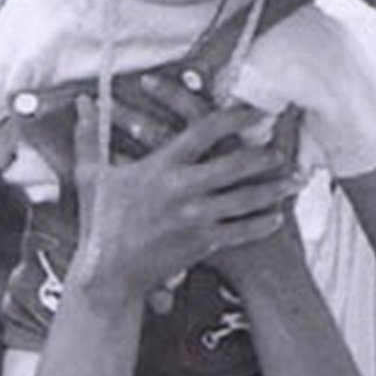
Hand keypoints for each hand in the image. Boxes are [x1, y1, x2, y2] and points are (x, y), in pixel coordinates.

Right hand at [68, 99, 297, 303]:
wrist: (108, 274)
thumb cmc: (97, 222)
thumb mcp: (90, 176)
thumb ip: (89, 135)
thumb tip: (82, 101)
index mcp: (160, 167)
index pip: (206, 130)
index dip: (235, 117)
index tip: (254, 112)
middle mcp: (184, 190)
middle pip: (237, 163)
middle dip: (264, 154)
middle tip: (280, 148)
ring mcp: (197, 218)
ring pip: (248, 198)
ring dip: (274, 188)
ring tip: (292, 178)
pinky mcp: (204, 243)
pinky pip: (243, 230)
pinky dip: (263, 223)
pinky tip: (276, 217)